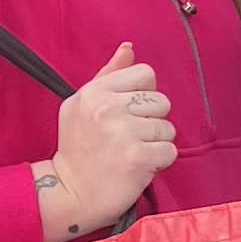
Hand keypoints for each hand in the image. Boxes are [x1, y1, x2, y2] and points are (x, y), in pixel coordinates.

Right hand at [35, 45, 177, 241]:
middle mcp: (108, 107)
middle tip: (129, 138)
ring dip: (155, 143)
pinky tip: (139, 167)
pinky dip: (159, 162)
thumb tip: (129, 48)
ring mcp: (123, 132)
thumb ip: (109, 76)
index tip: (129, 114)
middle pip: (161, 101)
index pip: (146, 74)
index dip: (144, 95)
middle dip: (152, 121)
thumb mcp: (83, 105)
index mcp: (95, 91)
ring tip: (132, 153)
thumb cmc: (78, 149)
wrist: (71, 193)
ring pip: (168, 128)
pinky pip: (170, 151)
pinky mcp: (138, 158)